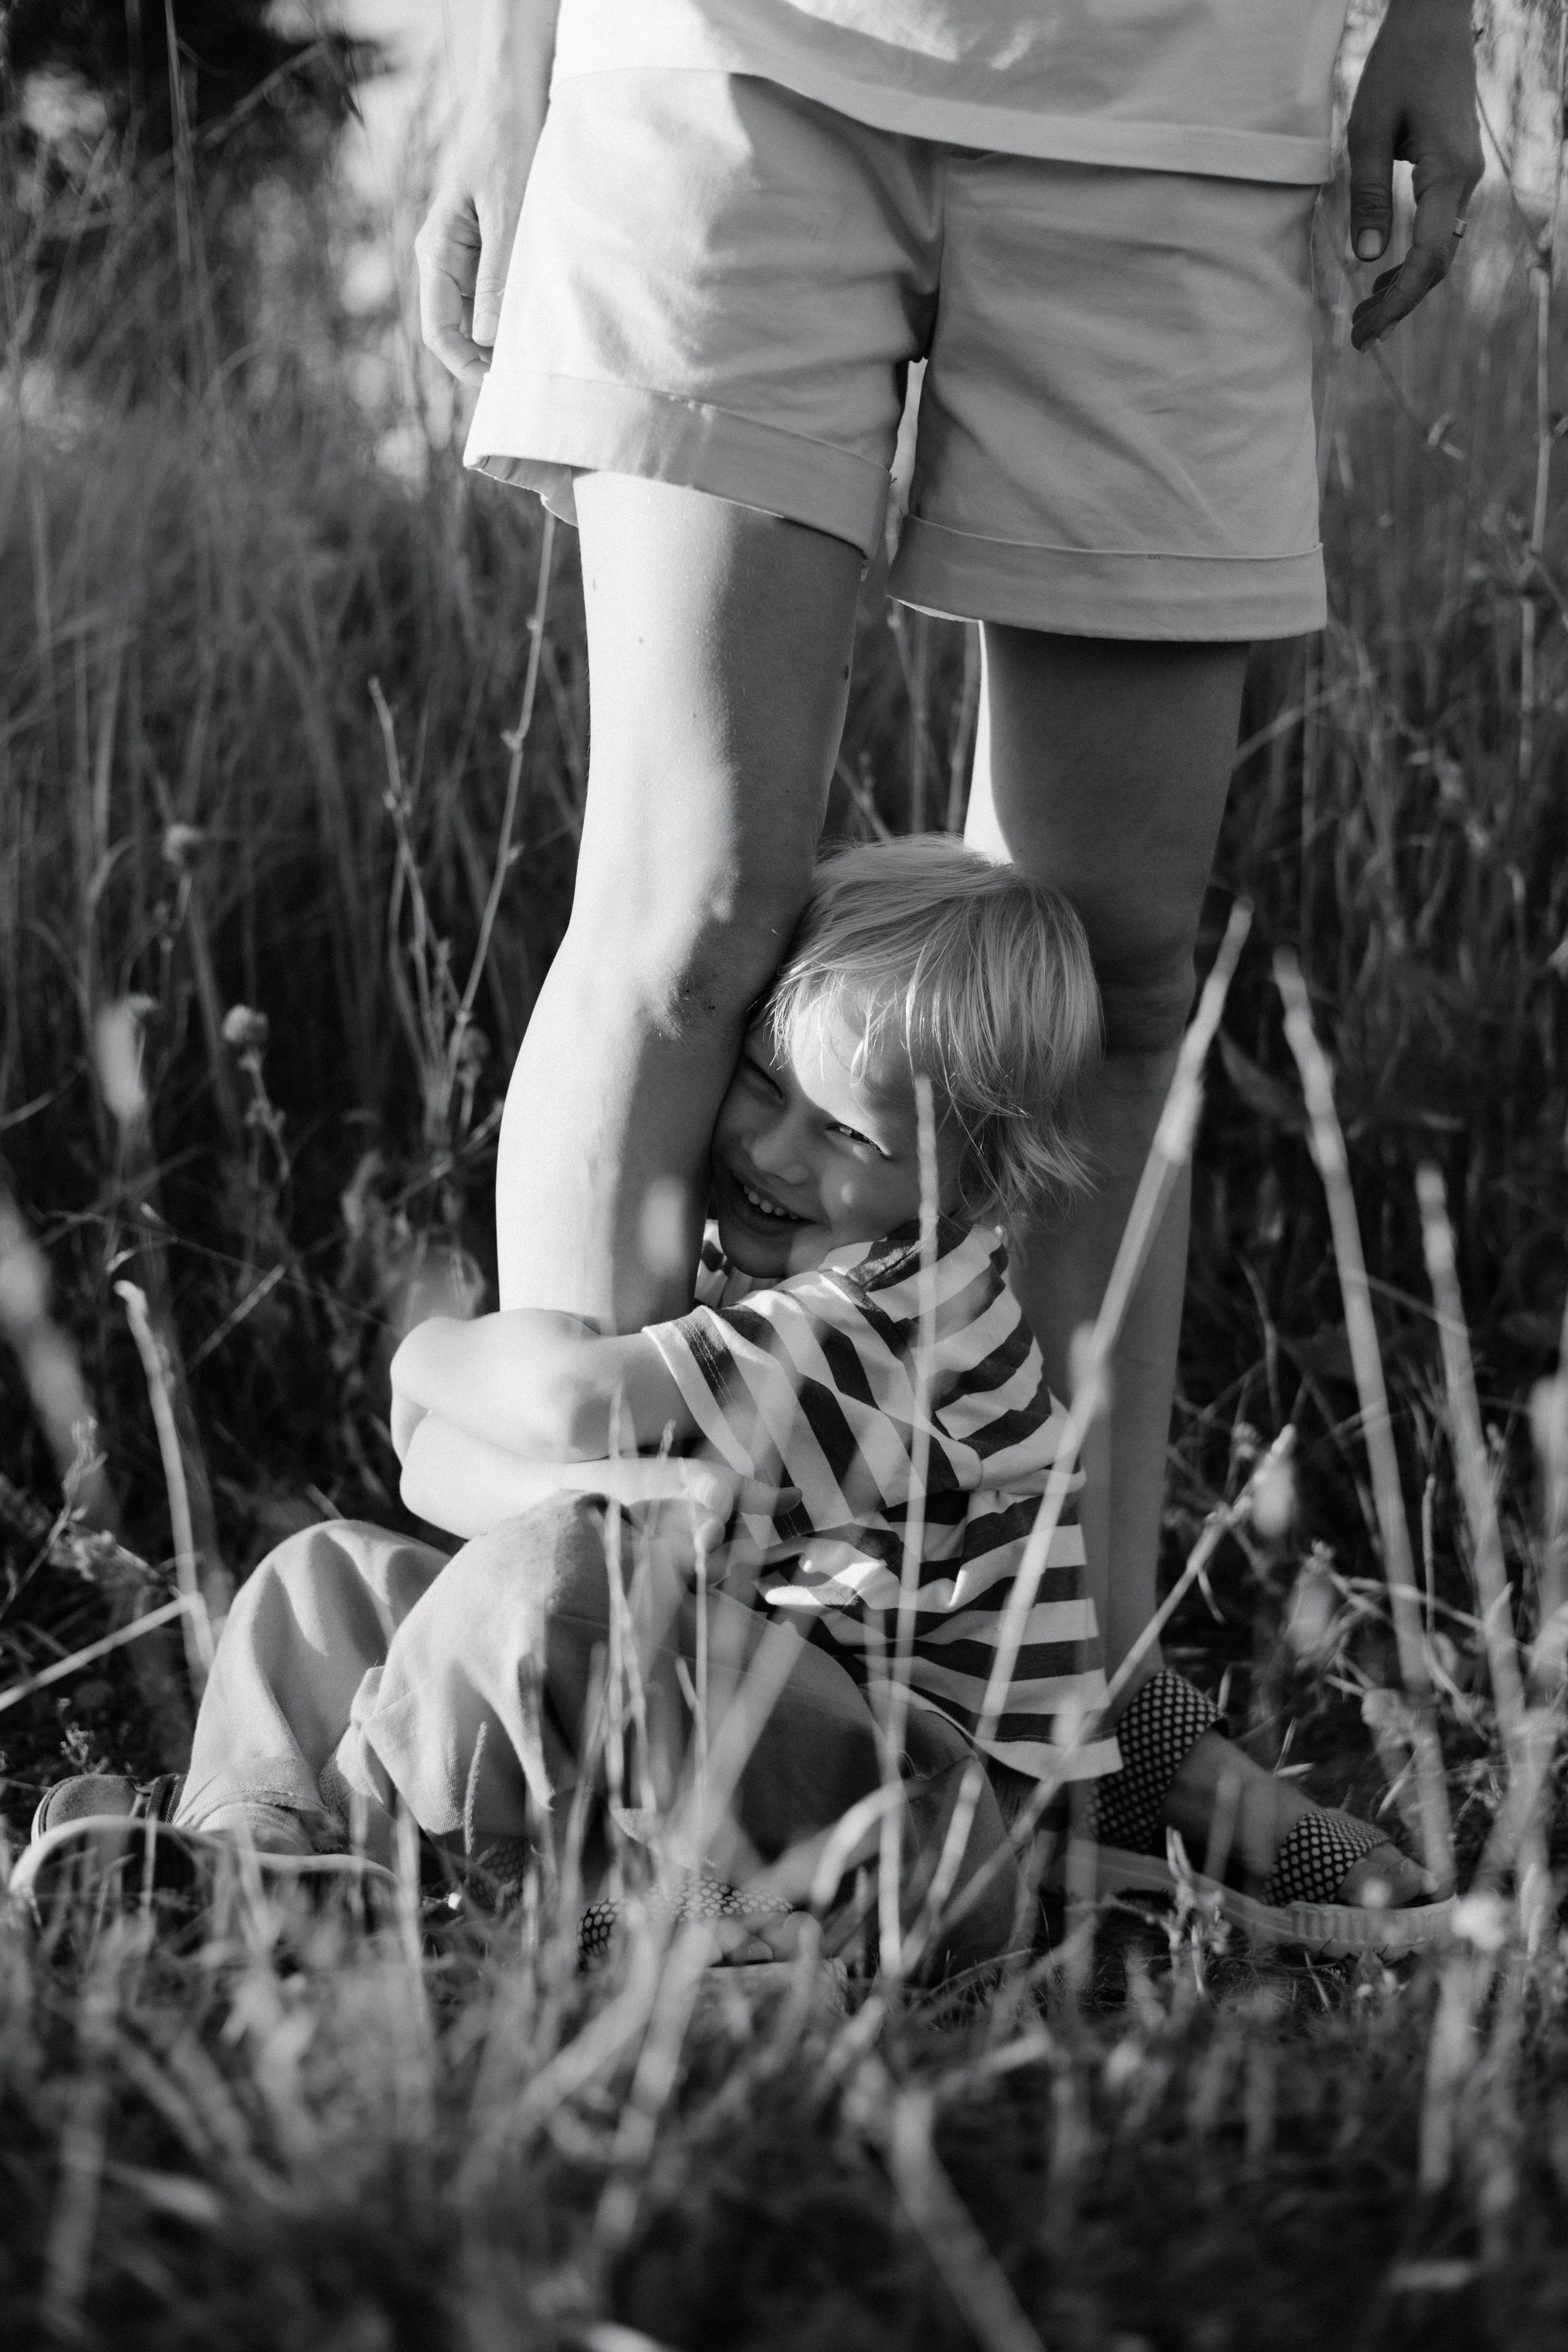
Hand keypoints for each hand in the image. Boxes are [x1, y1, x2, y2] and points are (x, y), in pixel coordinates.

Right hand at [415, 5, 554, 388]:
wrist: (515, 94)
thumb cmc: (509, 144)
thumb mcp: (508, 215)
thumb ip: (497, 278)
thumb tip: (490, 342)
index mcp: (437, 252)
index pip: (440, 333)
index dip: (468, 369)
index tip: (506, 387)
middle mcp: (444, 258)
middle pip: (458, 331)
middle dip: (489, 358)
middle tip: (533, 378)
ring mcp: (464, 252)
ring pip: (478, 315)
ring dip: (505, 335)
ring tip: (543, 351)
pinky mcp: (486, 245)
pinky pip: (494, 292)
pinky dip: (515, 310)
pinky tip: (543, 316)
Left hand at [1347, 0, 1482, 350]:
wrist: (1434, 23)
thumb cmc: (1398, 68)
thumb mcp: (1368, 131)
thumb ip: (1369, 196)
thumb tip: (1366, 259)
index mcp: (1448, 175)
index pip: (1427, 259)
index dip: (1397, 303)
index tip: (1367, 334)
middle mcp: (1465, 182)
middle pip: (1436, 265)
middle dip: (1398, 306)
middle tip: (1359, 340)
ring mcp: (1464, 178)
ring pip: (1439, 251)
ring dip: (1403, 288)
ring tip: (1365, 318)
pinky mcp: (1454, 172)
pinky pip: (1438, 230)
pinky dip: (1412, 261)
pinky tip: (1383, 279)